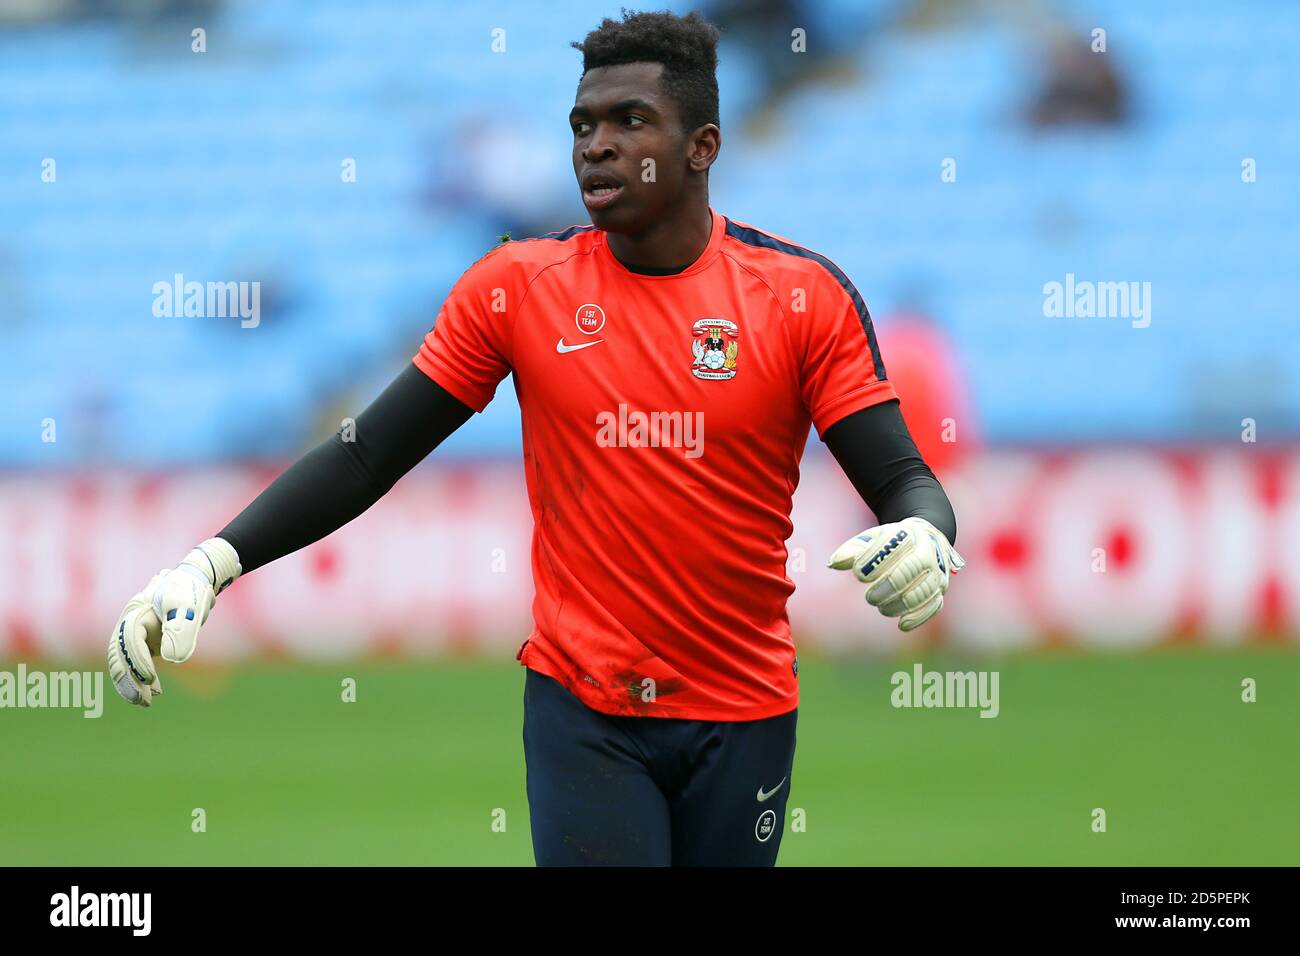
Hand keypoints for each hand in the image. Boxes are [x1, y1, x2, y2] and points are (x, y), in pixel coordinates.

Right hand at [107, 538, 239, 706]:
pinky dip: (142, 679)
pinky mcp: (144, 642)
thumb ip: (181, 629)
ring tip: (146, 702)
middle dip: (129, 679)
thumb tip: (171, 658)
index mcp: (136, 612)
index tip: (151, 679)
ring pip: (125, 663)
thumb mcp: (188, 606)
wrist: (193, 581)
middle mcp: (130, 624)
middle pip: (120, 655)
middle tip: (144, 700)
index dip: (138, 660)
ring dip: (132, 684)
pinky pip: (136, 664)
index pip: (130, 640)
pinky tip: (156, 692)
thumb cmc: (190, 591)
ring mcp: (135, 634)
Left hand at [827, 517, 963, 631]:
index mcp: (909, 534)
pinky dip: (918, 617)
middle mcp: (927, 552)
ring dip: (899, 604)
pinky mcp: (940, 591)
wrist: (926, 540)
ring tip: (881, 607)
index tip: (858, 574)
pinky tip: (902, 624)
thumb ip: (852, 550)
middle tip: (870, 598)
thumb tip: (833, 564)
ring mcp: (937, 572)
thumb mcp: (872, 539)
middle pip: (909, 570)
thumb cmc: (891, 542)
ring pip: (922, 591)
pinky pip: (934, 606)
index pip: (893, 546)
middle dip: (887, 586)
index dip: (874, 561)